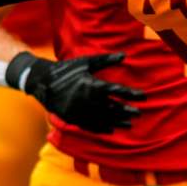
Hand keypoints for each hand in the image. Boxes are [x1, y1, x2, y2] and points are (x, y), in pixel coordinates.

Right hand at [6, 52, 145, 132]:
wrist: (42, 82)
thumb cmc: (66, 69)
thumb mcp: (85, 62)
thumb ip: (105, 60)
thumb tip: (124, 55)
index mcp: (93, 85)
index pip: (118, 91)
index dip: (132, 94)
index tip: (144, 96)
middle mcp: (89, 100)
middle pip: (114, 108)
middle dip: (127, 111)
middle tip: (138, 113)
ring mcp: (81, 111)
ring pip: (104, 119)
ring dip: (118, 122)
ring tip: (129, 124)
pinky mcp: (73, 118)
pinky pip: (91, 126)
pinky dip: (102, 129)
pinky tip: (111, 130)